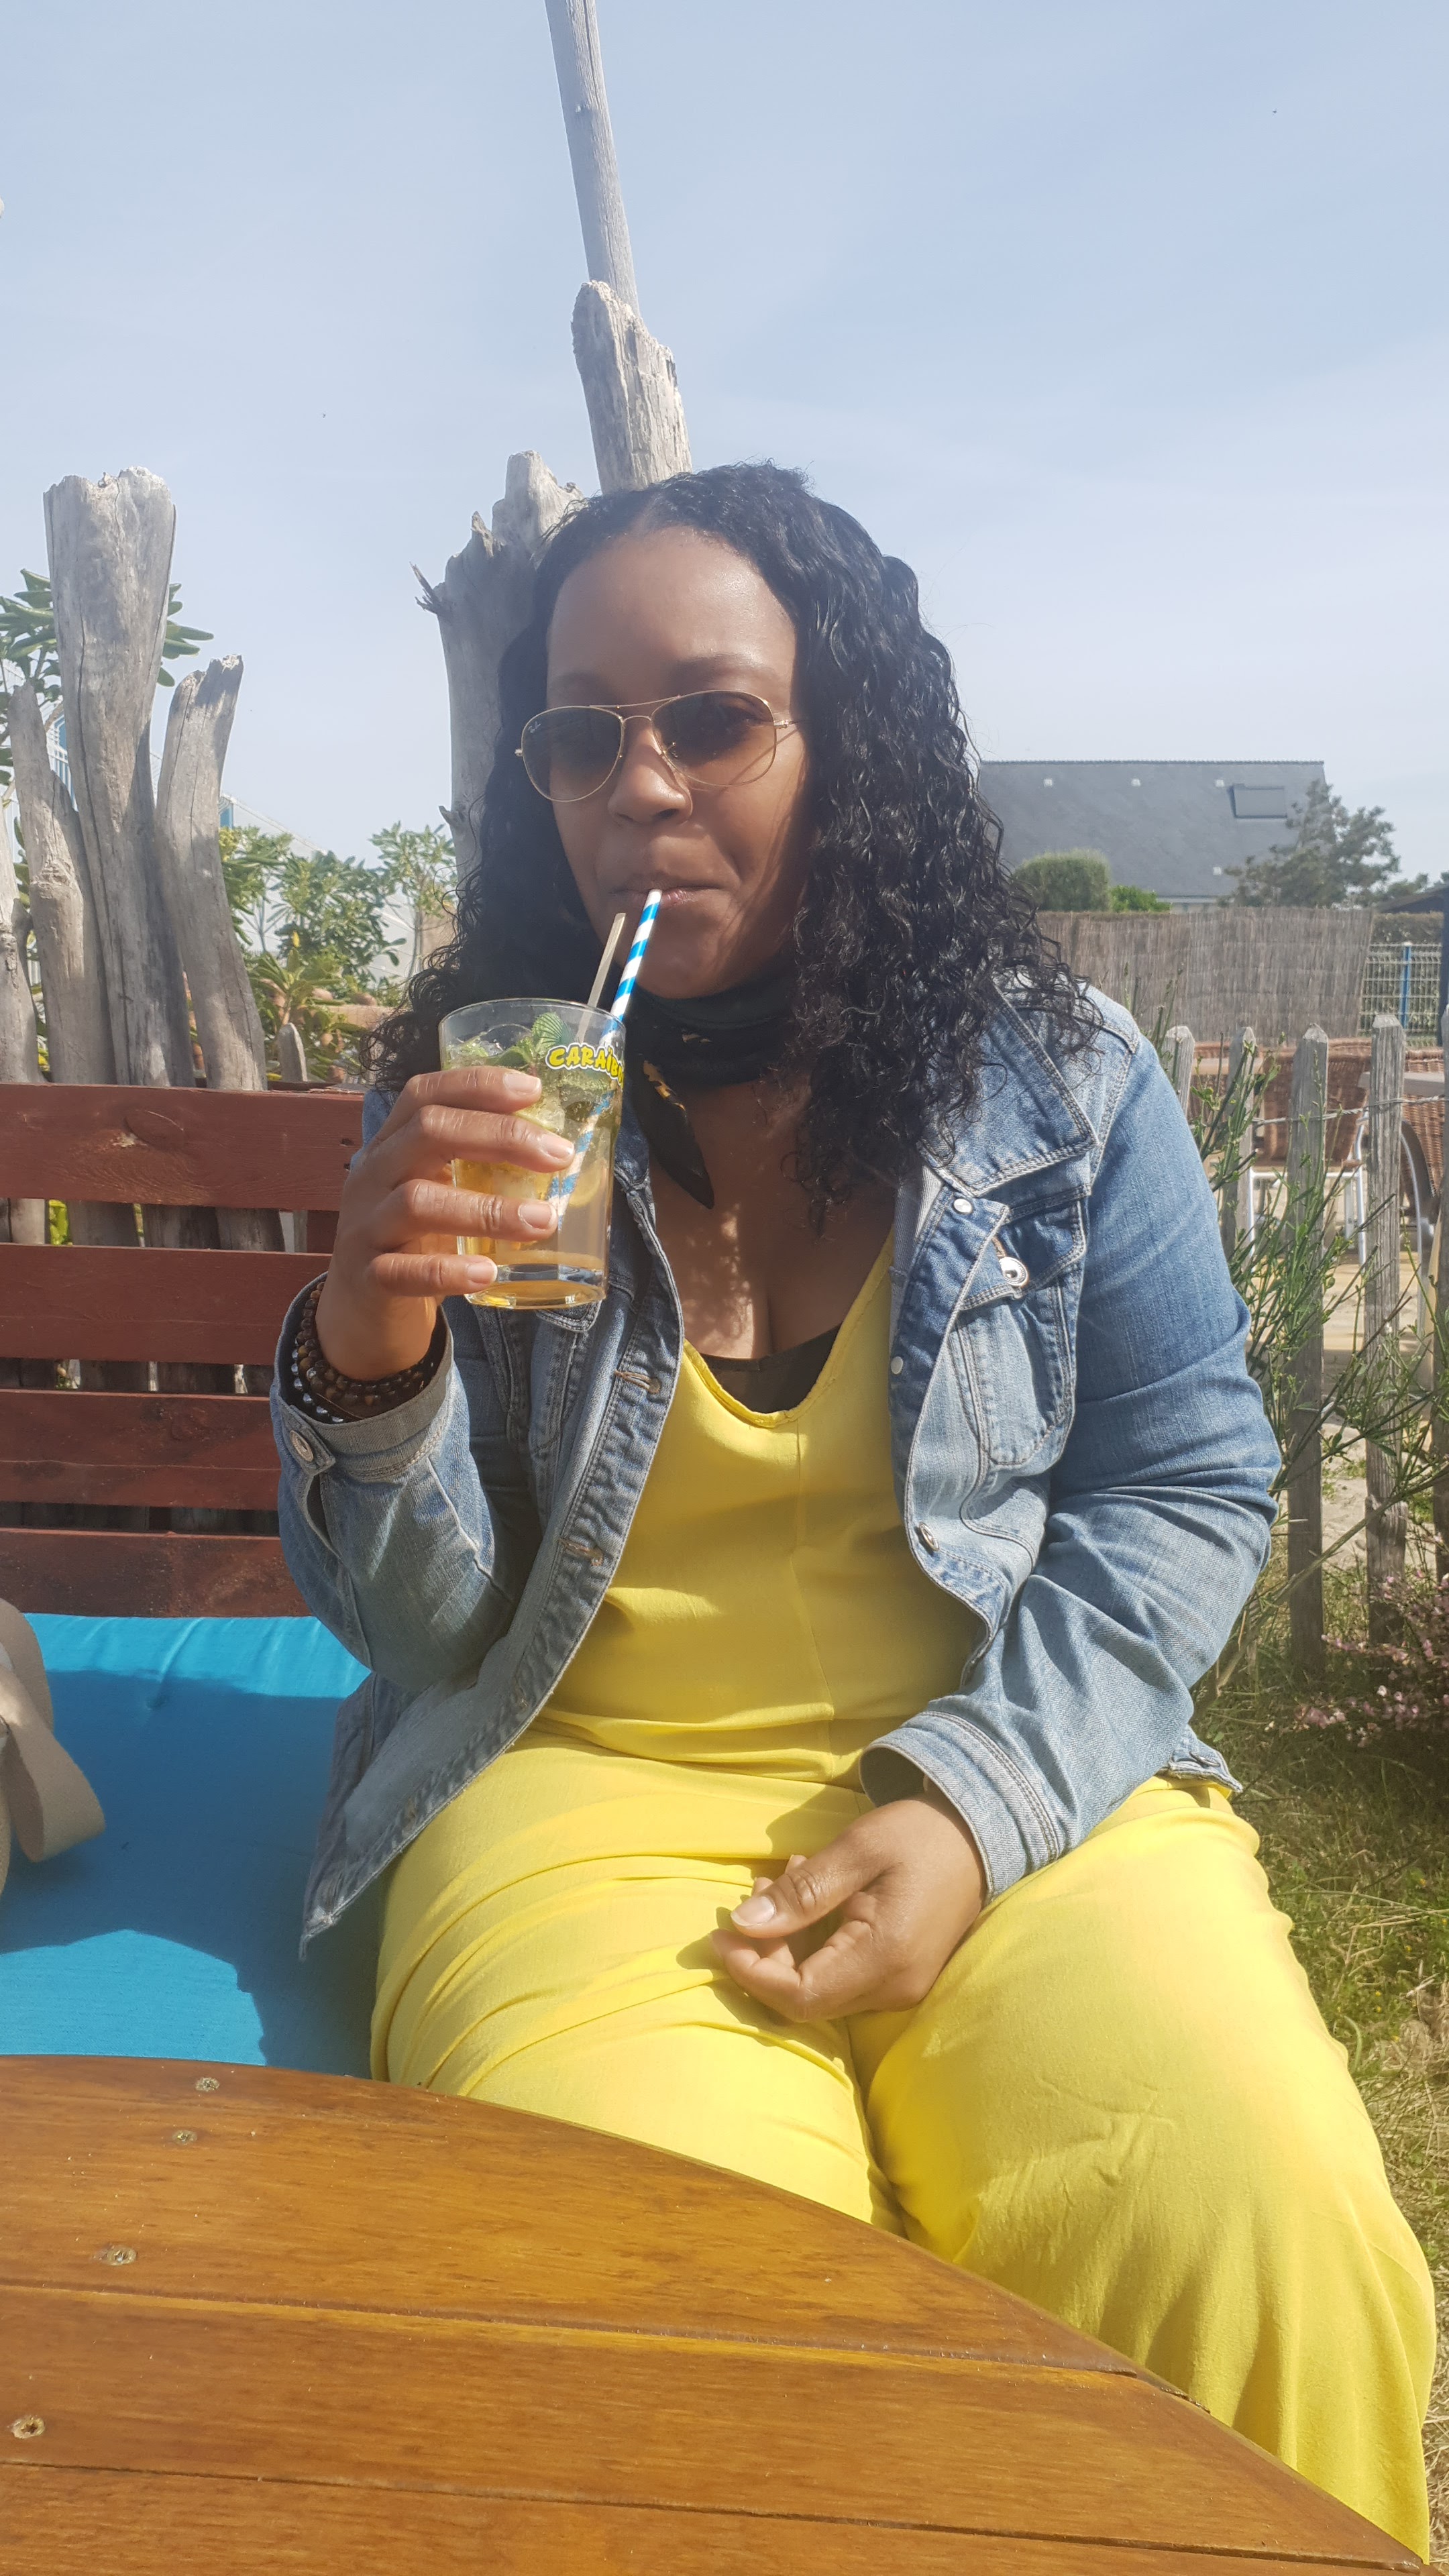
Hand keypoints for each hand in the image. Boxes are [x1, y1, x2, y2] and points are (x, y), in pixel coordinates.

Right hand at [314, 1067, 575, 1380]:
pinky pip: (403, 1271)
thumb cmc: (417, 1244)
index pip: (424, 1095)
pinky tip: (488, 1272)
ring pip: (418, 1202)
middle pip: (428, 1133)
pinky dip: (448, 1271)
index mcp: (391, 1146)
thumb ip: (480, 1169)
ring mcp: (365, 1226)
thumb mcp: (440, 1194)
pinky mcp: (367, 1278)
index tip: (533, 1091)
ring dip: (488, 1209)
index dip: (477, 1085)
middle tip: (558, 1156)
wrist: (362, 1315)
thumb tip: (559, 1152)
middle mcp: (373, 1175)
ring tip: (542, 1221)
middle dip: (500, 1137)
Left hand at [712, 1791, 985, 2020]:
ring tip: (784, 1881)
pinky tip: (811, 1899)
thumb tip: (743, 1925)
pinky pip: (839, 1977)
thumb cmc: (920, 1835)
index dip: (750, 1971)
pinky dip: (812, 1944)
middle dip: (766, 1952)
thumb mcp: (857, 1849)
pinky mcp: (899, 1979)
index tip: (719, 1934)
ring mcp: (899, 1989)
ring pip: (819, 1988)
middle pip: (805, 1997)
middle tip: (758, 1889)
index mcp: (885, 1957)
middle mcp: (894, 1988)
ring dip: (788, 1943)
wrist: (978, 1836)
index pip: (799, 1996)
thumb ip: (802, 1892)